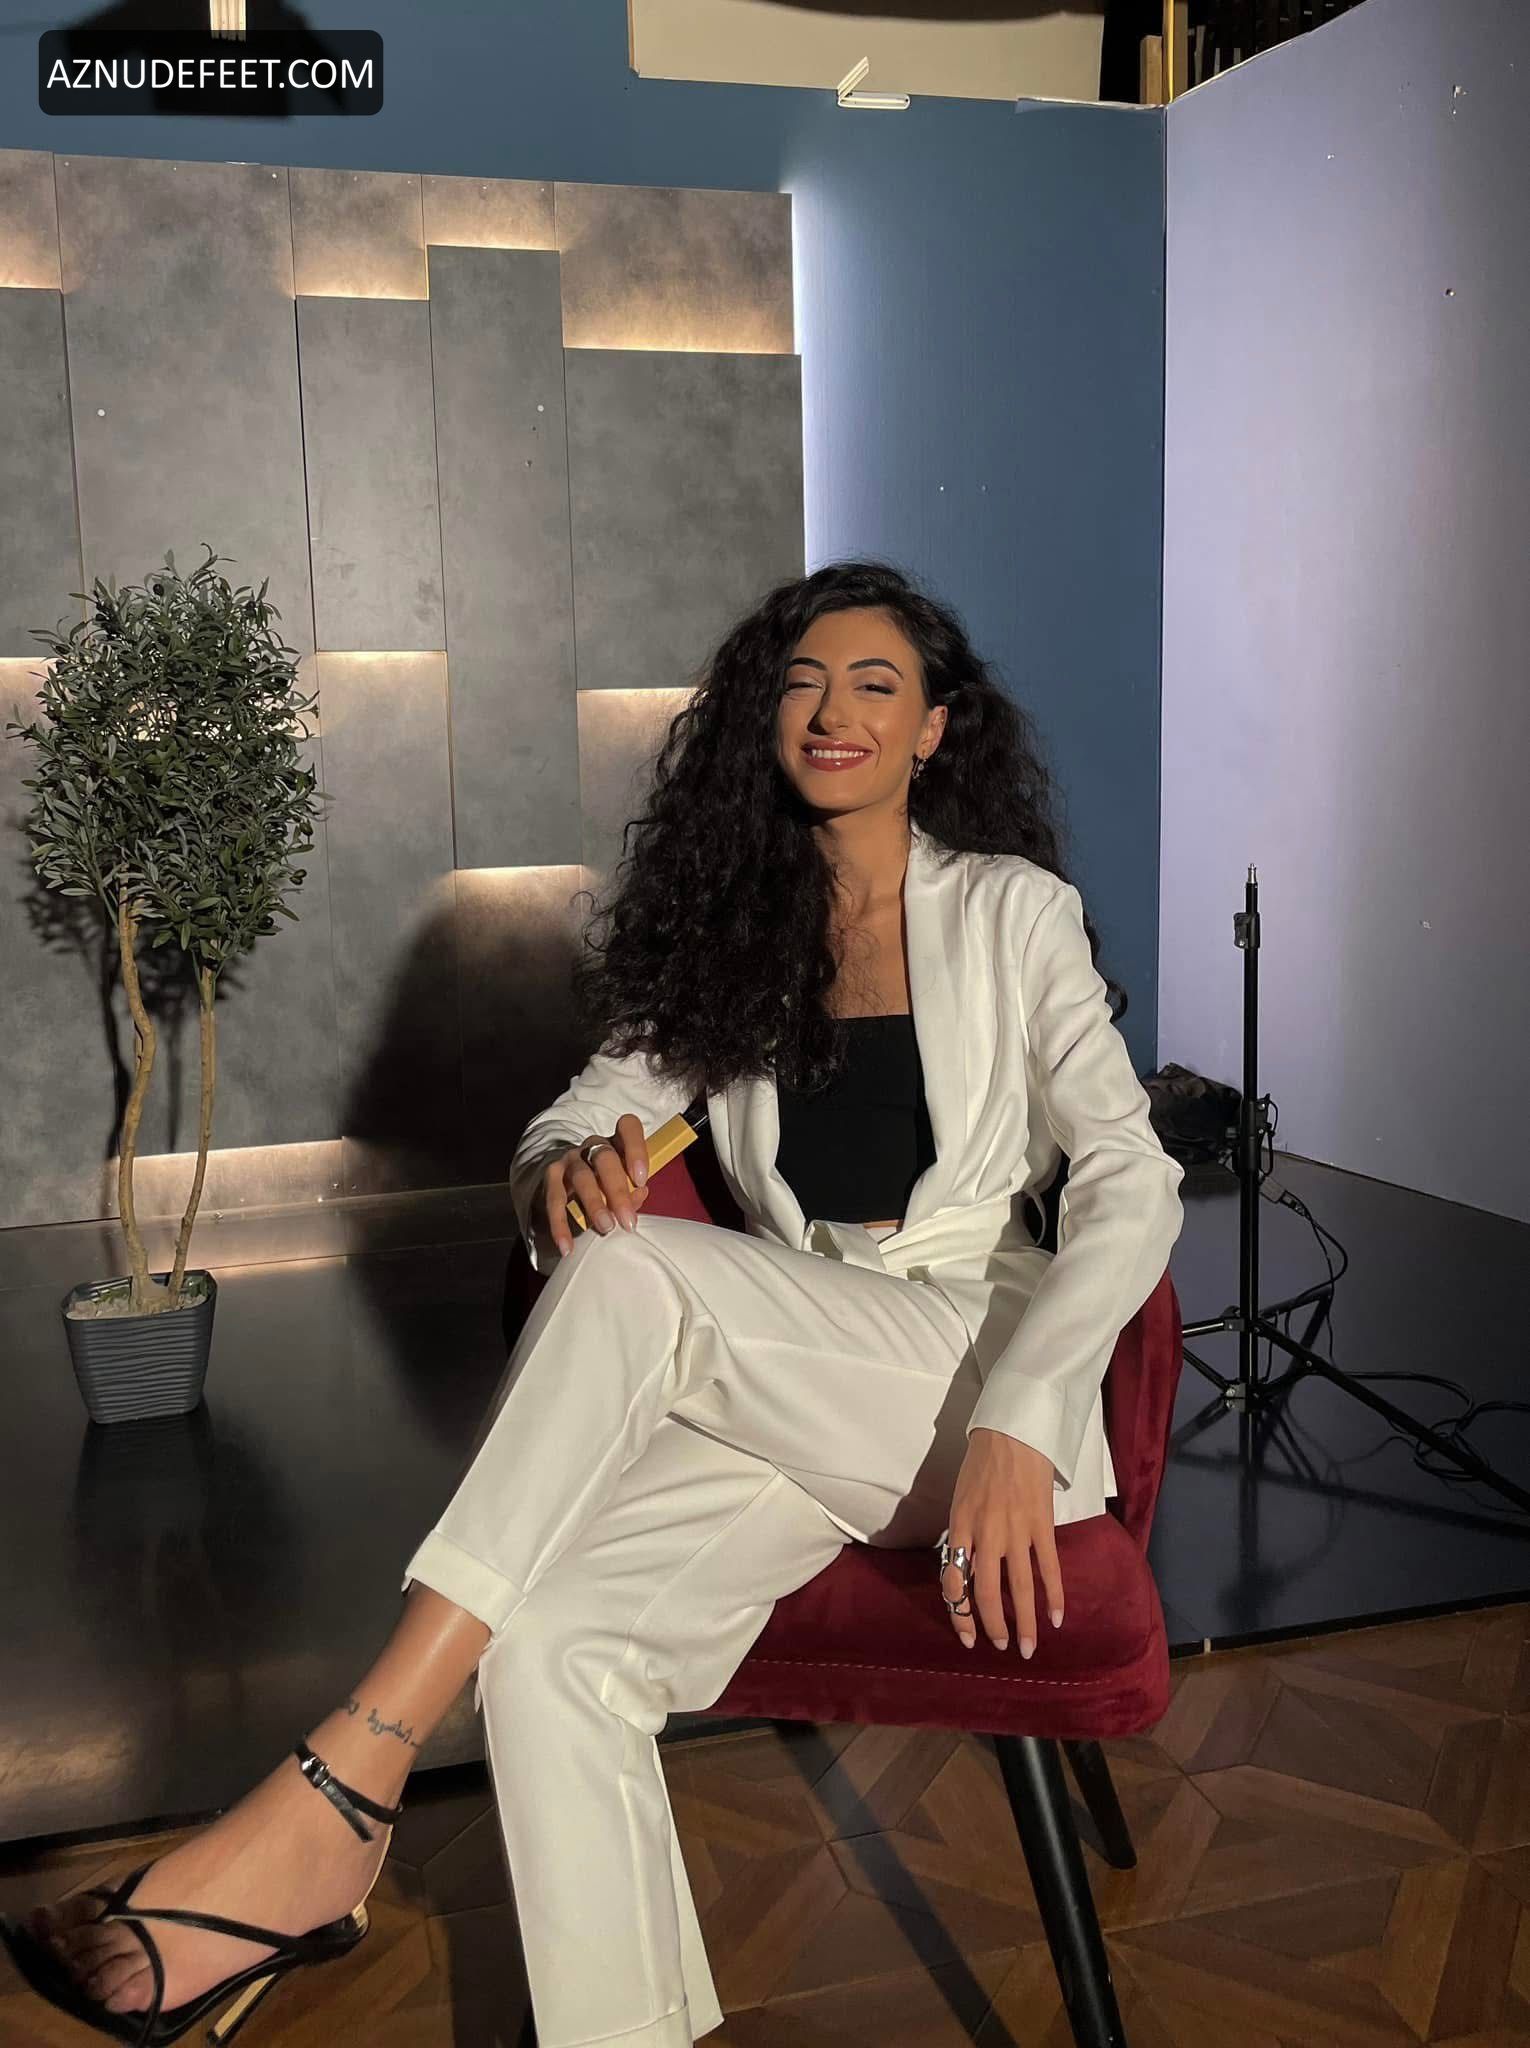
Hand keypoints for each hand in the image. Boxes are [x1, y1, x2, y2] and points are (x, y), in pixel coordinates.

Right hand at [537, 1114, 650, 1256]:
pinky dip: (560, 1224)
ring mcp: (570, 1159)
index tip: (642, 1179)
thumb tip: (639, 1194)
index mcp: (617, 1142)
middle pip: (605, 1159)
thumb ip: (633, 1190)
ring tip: (606, 1228)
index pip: (628, 1128)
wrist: (568, 1184)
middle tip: (628, 1221)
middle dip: (618, 1191)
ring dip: (594, 1204)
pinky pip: (554, 1199)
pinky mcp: (551, 1176)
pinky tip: (567, 1246)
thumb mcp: (624, 1186)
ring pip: (581, 1177)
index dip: (636, 1150)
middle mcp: (593, 1146)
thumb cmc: (607, 1185)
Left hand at [941, 1428, 1063, 1655]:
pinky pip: (1049, 1567)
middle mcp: (986, 1534)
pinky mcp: (1041, 1525)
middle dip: (993, 1627)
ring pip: (1020, 1588)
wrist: (1011, 1433)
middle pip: (988, 1593)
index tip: (967, 1635)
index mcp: (960, 1526)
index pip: (954, 1582)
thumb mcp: (960, 1499)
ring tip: (1029, 1647)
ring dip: (1026, 1623)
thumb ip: (964, 1536)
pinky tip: (1056, 1617)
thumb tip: (970, 1573)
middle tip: (1000, 1646)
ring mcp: (1016, 1531)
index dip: (960, 1614)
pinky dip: (1054, 1595)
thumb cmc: (981, 1464)